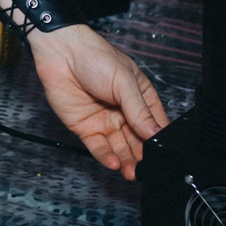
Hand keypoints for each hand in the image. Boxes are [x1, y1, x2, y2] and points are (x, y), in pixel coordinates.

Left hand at [28, 23, 168, 179]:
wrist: (61, 53)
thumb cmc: (95, 57)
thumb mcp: (125, 82)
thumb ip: (139, 110)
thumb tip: (155, 133)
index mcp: (139, 98)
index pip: (154, 124)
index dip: (158, 140)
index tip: (163, 156)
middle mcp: (124, 112)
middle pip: (137, 141)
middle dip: (142, 156)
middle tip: (146, 170)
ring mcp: (105, 121)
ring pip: (119, 148)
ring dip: (126, 161)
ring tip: (131, 172)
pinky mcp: (85, 128)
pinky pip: (98, 147)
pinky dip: (106, 156)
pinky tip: (114, 162)